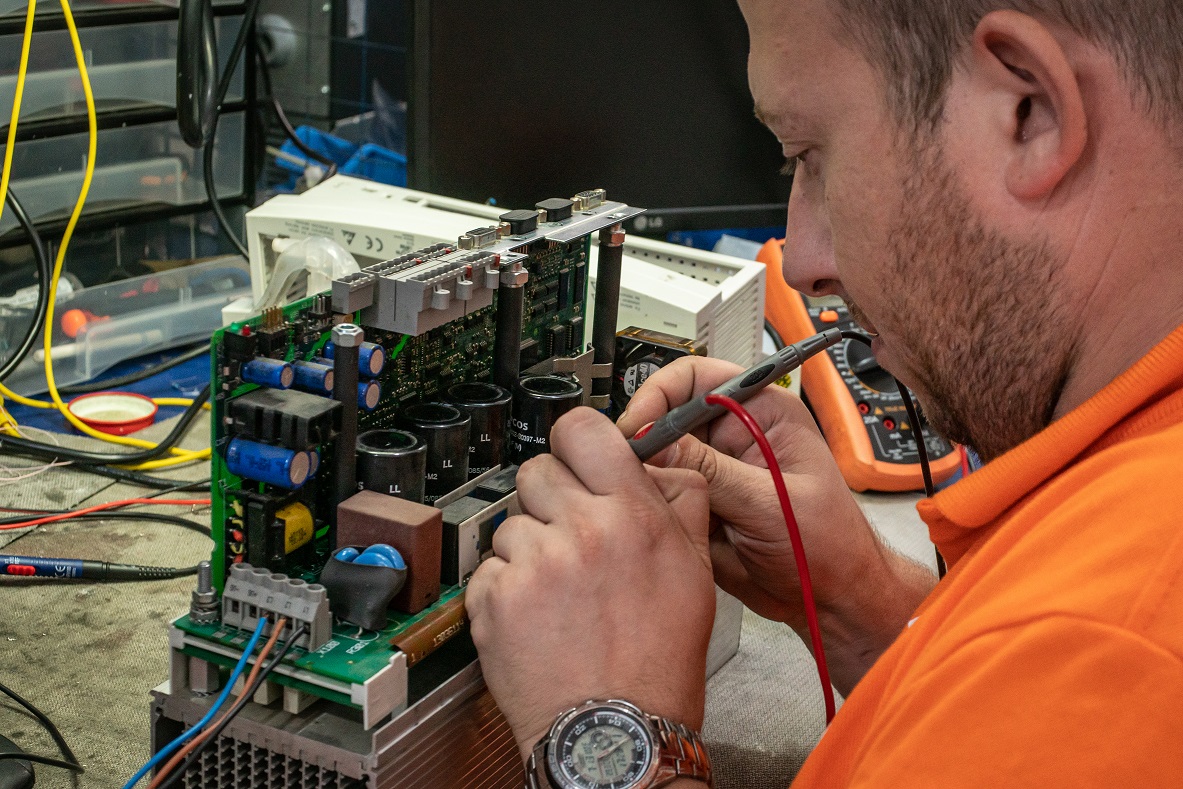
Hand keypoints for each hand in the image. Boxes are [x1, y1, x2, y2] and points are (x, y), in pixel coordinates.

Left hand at [466, 407, 715, 759]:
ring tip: (559, 591)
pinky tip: (537, 616)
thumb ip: (680, 505)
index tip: (577, 456)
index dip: (577, 440)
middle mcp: (580, 530)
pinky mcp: (494, 597)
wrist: (616, 730)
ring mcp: (532, 563)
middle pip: (537, 470)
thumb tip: (657, 465)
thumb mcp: (695, 573)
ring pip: (511, 522)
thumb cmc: (658, 661)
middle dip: (551, 498)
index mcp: (632, 514)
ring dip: (529, 547)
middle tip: (570, 535)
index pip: (582, 428)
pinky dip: (506, 587)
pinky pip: (489, 567)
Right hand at [618, 357, 934, 691]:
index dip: (660, 395)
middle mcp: (732, 436)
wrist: (830, 598)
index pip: (695, 379)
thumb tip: (658, 442)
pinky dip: (651, 506)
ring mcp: (712, 471)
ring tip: (644, 498)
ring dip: (646, 477)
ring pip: (657, 458)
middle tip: (628, 468)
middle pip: (666, 417)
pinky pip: (660, 495)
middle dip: (644, 441)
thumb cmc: (828, 545)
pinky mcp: (697, 503)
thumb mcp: (770, 503)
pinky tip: (657, 521)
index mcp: (760, 413)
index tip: (639, 427)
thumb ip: (714, 472)